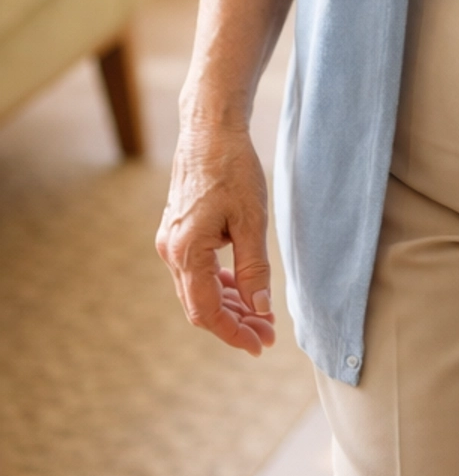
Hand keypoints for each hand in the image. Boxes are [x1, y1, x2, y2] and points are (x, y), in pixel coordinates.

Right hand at [157, 122, 276, 356]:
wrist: (210, 129)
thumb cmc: (232, 169)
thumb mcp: (252, 220)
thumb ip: (254, 268)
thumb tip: (260, 310)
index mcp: (186, 252)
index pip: (207, 312)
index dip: (234, 333)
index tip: (261, 345)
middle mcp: (171, 251)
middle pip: (201, 306)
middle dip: (235, 324)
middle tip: (268, 333)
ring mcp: (171, 241)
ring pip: (199, 290)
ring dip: (229, 306)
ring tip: (261, 316)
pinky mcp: (178, 231)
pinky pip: (197, 271)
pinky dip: (221, 284)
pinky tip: (244, 288)